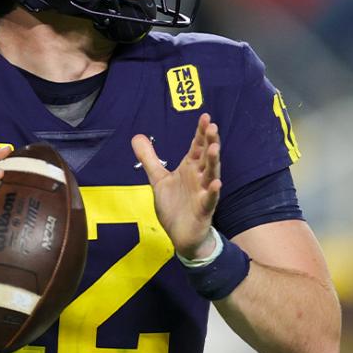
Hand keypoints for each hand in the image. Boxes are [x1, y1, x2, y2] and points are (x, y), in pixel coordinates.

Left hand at [132, 113, 221, 258]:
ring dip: (213, 161)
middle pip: (206, 156)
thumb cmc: (175, 206)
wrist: (181, 235)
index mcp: (190, 168)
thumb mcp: (158, 180)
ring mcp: (203, 193)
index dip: (201, 132)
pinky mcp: (204, 209)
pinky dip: (213, 191)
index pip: (197, 146)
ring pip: (211, 174)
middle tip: (212, 126)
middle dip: (209, 141)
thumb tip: (136, 136)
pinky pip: (210, 199)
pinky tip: (216, 183)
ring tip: (215, 147)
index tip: (205, 117)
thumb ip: (149, 159)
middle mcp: (199, 177)